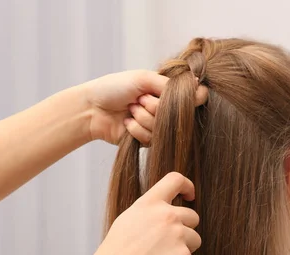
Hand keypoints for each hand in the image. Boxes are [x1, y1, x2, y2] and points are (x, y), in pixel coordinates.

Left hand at [83, 70, 207, 144]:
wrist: (92, 109)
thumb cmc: (114, 88)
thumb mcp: (142, 78)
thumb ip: (170, 84)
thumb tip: (198, 85)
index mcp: (166, 90)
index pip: (194, 97)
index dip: (189, 99)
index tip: (174, 96)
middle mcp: (165, 108)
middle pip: (177, 114)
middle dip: (153, 105)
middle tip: (138, 99)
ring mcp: (157, 125)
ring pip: (163, 128)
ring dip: (142, 117)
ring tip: (130, 110)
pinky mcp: (148, 140)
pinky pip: (152, 138)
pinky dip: (136, 130)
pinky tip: (127, 123)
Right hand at [89, 172, 200, 254]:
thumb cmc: (116, 253)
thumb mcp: (128, 219)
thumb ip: (150, 211)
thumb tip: (167, 209)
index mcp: (149, 203)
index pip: (175, 180)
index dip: (187, 186)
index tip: (190, 196)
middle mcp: (166, 215)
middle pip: (193, 217)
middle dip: (185, 230)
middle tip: (165, 245)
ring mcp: (177, 235)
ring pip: (195, 239)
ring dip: (183, 249)